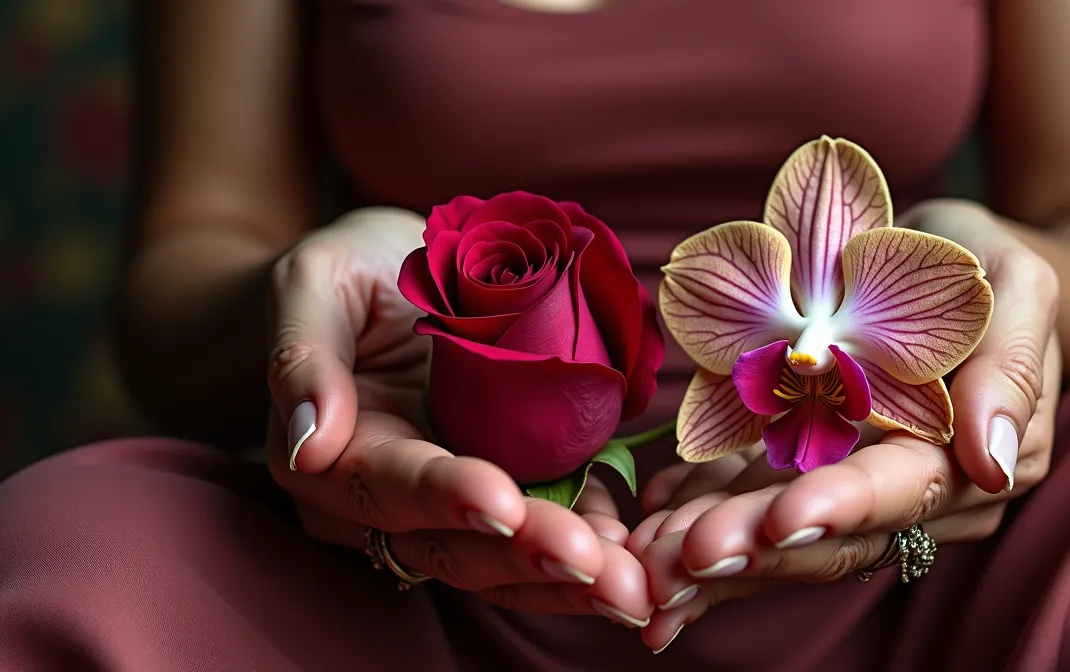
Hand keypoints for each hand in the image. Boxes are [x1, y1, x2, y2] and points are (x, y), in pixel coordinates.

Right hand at [262, 207, 651, 623]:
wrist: (391, 273)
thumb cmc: (346, 273)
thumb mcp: (314, 282)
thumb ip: (302, 357)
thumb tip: (305, 441)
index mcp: (333, 454)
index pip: (389, 483)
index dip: (446, 495)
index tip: (503, 502)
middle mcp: (388, 498)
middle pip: (452, 542)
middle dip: (526, 556)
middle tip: (597, 566)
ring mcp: (452, 500)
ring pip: (504, 556)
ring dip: (568, 576)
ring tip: (632, 585)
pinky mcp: (509, 484)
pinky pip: (549, 524)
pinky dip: (593, 540)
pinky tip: (639, 552)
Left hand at [628, 200, 1061, 651]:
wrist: (936, 266)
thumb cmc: (976, 266)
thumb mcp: (1015, 283)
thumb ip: (1011, 365)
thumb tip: (993, 460)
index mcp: (977, 464)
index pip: (904, 494)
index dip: (841, 508)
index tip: (779, 518)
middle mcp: (915, 499)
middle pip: (831, 536)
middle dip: (756, 547)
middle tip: (682, 556)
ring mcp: (849, 492)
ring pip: (778, 535)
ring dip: (714, 548)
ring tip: (648, 556)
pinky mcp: (798, 474)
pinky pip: (745, 502)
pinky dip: (698, 511)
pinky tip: (649, 516)